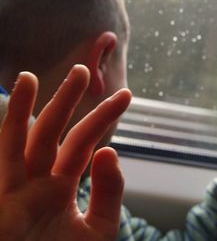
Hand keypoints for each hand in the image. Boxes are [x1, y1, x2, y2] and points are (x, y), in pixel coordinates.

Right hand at [0, 65, 131, 239]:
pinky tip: (11, 105)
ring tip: (29, 78)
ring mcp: (16, 190)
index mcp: (63, 187)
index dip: (103, 118)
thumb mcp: (99, 229)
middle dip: (66, 102)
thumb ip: (110, 192)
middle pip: (54, 134)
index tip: (125, 95)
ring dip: (25, 110)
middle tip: (82, 70)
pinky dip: (6, 132)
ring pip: (20, 142)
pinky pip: (3, 159)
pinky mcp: (0, 199)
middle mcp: (39, 182)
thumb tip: (110, 150)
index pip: (86, 143)